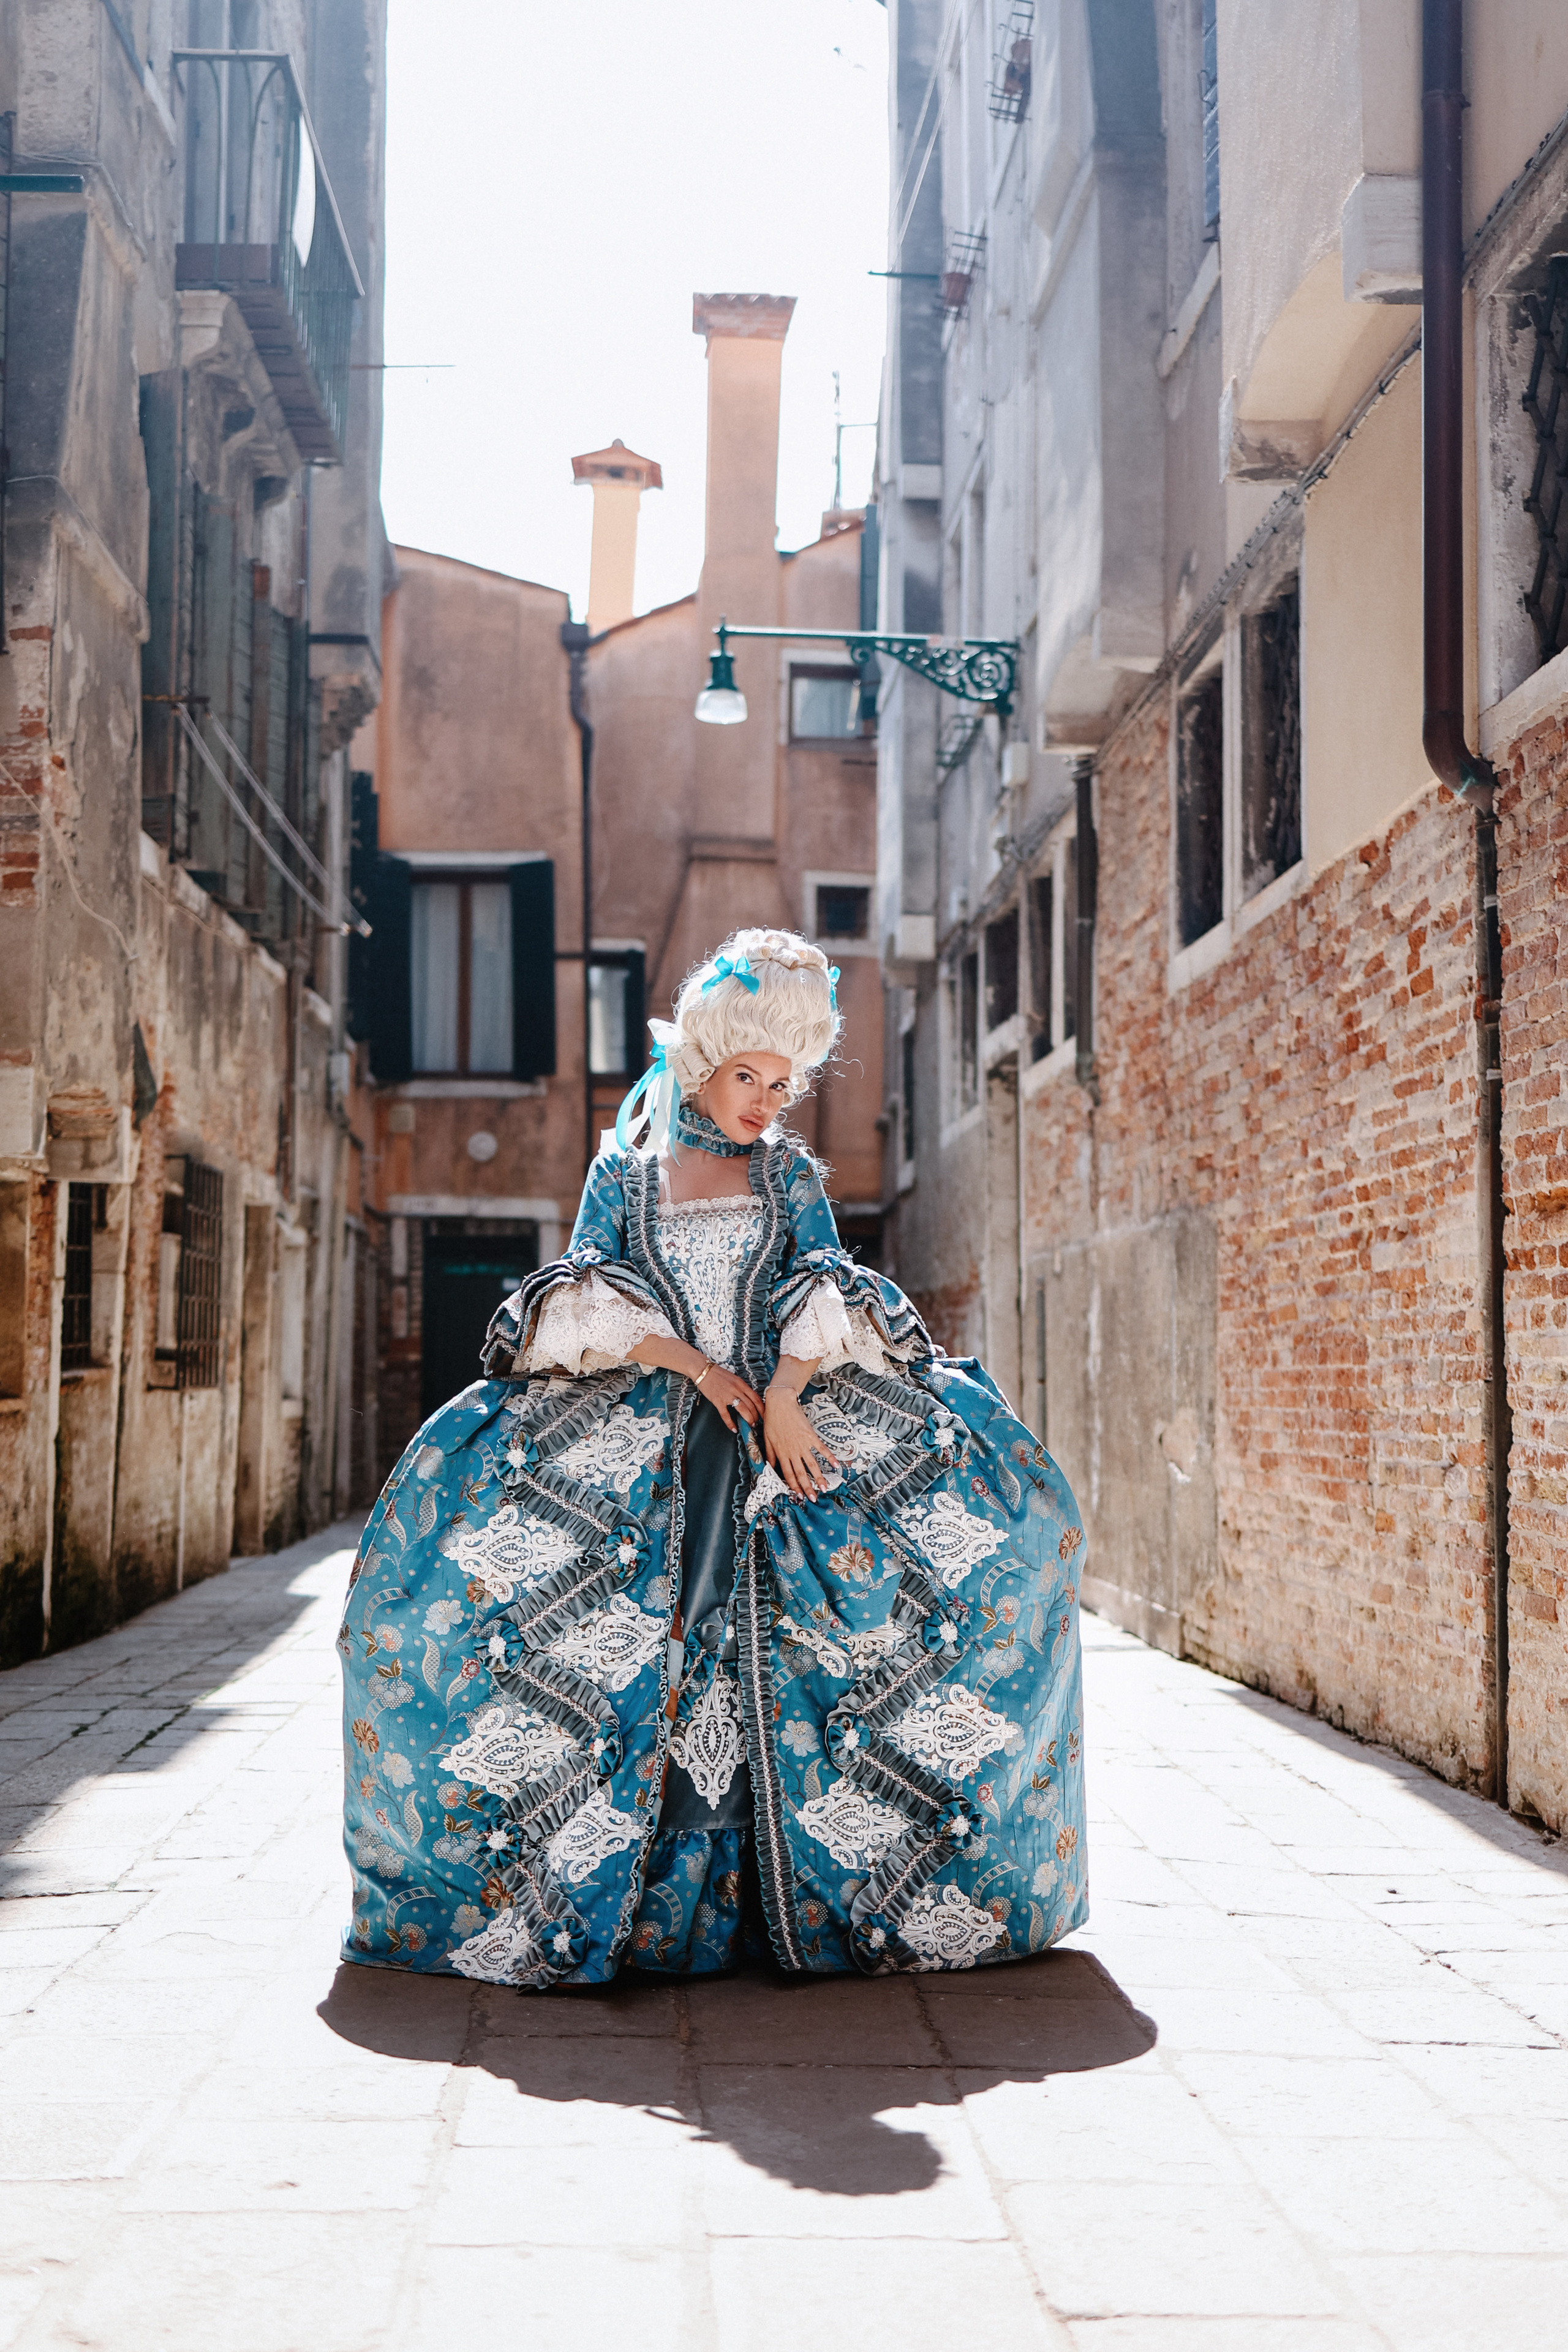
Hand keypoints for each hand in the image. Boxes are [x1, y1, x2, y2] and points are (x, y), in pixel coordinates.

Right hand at [696, 1364, 764, 1432]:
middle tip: (756, 1422)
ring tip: (750, 1425)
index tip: (764, 1415)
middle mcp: (736, 1389)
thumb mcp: (734, 1378)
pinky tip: (734, 1429)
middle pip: (751, 1405)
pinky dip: (730, 1424)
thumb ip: (741, 1388)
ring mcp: (727, 1395)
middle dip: (755, 1416)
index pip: (756, 1398)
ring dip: (748, 1419)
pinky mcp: (717, 1401)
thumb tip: (749, 1399)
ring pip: (743, 1409)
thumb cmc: (718, 1374)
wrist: (703, 1370)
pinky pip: (725, 1415)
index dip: (762, 1408)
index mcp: (741, 1383)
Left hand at [764, 1383, 840, 1500]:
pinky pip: (821, 1449)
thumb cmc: (772, 1420)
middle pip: (801, 1473)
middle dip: (808, 1488)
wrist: (780, 1403)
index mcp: (781, 1453)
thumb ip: (769, 1455)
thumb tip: (769, 1467)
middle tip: (814, 1499)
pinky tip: (835, 1465)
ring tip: (825, 1488)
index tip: (799, 1496)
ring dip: (819, 1478)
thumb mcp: (767, 1439)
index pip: (788, 1474)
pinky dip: (829, 1457)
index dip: (794, 1486)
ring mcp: (802, 1444)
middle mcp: (792, 1451)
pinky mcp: (810, 1436)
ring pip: (812, 1465)